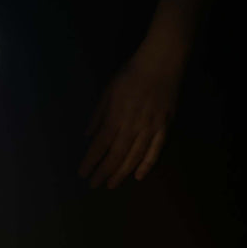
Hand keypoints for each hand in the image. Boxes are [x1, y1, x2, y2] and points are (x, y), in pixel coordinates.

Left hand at [78, 40, 183, 187]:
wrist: (162, 63)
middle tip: (93, 185)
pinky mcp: (164, 127)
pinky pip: (155, 150)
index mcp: (116, 116)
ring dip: (121, 173)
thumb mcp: (107, 92)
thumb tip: (87, 136)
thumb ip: (98, 115)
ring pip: (134, 156)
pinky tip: (138, 176)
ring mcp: (150, 128)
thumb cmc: (130, 74)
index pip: (100, 145)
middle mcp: (132, 126)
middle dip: (103, 172)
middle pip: (116, 155)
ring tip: (111, 185)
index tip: (82, 173)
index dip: (90, 161)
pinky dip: (146, 165)